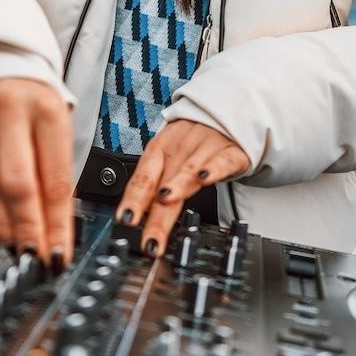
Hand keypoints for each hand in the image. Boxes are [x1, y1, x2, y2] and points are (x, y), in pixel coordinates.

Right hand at [0, 78, 73, 267]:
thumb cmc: (32, 101)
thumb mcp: (55, 123)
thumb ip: (56, 167)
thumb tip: (58, 224)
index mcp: (46, 108)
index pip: (54, 178)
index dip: (57, 223)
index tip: (60, 253)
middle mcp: (9, 112)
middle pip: (19, 185)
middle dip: (29, 229)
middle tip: (38, 259)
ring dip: (6, 226)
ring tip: (20, 249)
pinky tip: (0, 226)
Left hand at [113, 120, 249, 257]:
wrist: (223, 116)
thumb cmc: (192, 142)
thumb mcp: (169, 157)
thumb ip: (155, 185)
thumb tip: (136, 218)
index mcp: (159, 150)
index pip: (143, 179)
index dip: (133, 200)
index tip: (125, 220)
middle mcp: (179, 149)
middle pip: (163, 182)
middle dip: (155, 214)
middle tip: (149, 239)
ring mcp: (204, 148)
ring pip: (189, 169)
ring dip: (177, 185)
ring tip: (166, 199)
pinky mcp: (230, 152)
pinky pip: (221, 160)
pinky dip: (213, 169)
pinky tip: (205, 178)